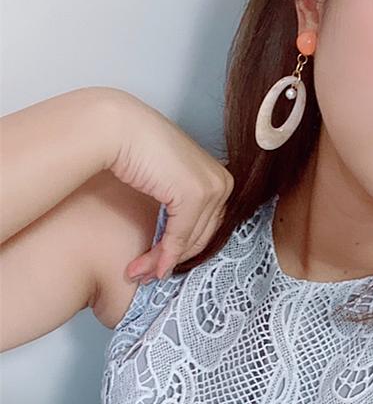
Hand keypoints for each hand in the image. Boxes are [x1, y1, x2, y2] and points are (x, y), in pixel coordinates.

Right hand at [108, 90, 233, 281]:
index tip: (162, 266)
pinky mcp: (194, 195)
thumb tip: (179, 242)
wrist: (119, 128)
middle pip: (201, 237)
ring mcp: (211, 188)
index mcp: (220, 179)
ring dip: (162, 261)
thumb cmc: (138, 149)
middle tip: (147, 275)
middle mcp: (222, 183)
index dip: (184, 251)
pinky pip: (179, 237)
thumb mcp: (169, 181)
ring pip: (190, 241)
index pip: (207, 227)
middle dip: (172, 260)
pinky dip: (163, 255)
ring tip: (139, 273)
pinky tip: (147, 267)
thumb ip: (180, 205)